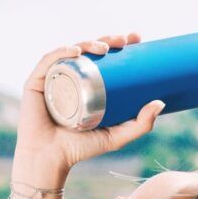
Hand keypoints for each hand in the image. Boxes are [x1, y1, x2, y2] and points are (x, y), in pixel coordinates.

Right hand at [14, 33, 165, 179]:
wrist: (50, 159)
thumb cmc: (81, 148)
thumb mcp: (116, 136)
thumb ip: (140, 124)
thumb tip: (161, 103)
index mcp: (86, 84)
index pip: (104, 58)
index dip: (120, 45)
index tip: (137, 39)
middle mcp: (69, 77)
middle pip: (89, 51)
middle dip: (107, 40)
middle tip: (124, 40)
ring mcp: (52, 77)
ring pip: (71, 52)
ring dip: (89, 42)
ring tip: (104, 46)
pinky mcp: (36, 82)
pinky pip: (48, 61)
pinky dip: (62, 52)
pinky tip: (76, 51)